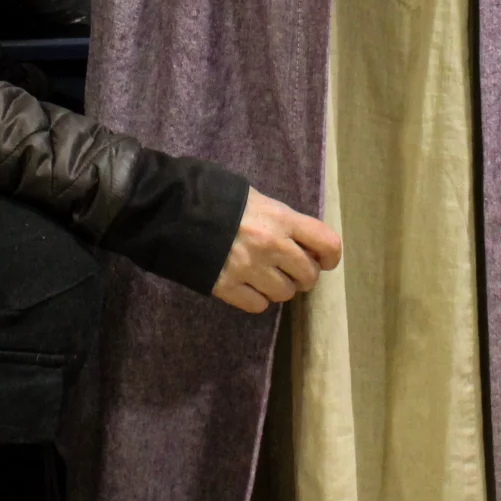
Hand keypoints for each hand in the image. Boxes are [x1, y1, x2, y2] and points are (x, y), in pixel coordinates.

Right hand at [212, 188, 342, 312]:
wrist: (170, 209)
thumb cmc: (214, 195)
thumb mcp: (254, 197)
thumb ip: (278, 218)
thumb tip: (297, 238)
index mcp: (281, 218)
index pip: (326, 243)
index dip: (330, 256)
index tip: (324, 260)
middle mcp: (272, 246)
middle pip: (308, 275)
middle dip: (303, 275)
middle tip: (290, 270)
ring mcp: (250, 269)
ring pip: (284, 293)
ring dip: (279, 288)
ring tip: (266, 277)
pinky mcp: (227, 287)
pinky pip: (258, 305)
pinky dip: (256, 299)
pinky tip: (247, 287)